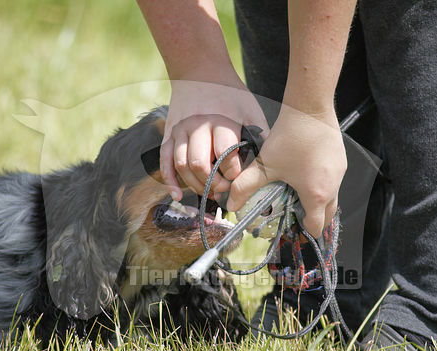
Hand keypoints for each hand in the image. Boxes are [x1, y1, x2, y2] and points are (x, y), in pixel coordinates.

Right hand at [160, 76, 268, 200]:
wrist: (200, 71)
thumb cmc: (230, 94)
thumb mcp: (250, 109)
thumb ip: (260, 134)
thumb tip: (271, 161)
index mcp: (221, 120)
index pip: (225, 154)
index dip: (233, 173)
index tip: (239, 179)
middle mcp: (197, 125)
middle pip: (200, 164)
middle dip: (213, 183)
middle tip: (223, 189)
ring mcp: (180, 129)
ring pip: (182, 165)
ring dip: (195, 185)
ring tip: (209, 192)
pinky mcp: (169, 134)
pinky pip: (165, 160)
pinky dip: (169, 180)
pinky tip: (178, 195)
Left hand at [226, 106, 346, 237]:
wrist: (310, 108)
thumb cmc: (290, 137)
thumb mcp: (265, 165)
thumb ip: (246, 186)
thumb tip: (231, 203)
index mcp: (316, 194)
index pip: (315, 226)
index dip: (303, 230)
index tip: (291, 227)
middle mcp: (333, 186)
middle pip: (327, 216)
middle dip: (312, 220)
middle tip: (294, 215)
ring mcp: (340, 173)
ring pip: (332, 198)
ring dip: (317, 202)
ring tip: (297, 196)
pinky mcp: (341, 161)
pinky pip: (333, 182)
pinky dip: (322, 186)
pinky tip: (304, 175)